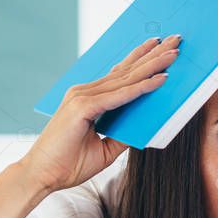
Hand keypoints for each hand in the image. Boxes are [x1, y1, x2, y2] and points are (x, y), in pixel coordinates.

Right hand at [19, 34, 180, 192]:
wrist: (41, 176)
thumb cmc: (67, 164)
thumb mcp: (105, 150)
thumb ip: (122, 136)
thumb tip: (144, 129)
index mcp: (88, 99)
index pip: (120, 75)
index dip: (141, 60)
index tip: (161, 48)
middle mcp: (84, 92)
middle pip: (126, 70)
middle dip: (152, 55)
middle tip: (176, 40)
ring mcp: (82, 97)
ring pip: (126, 78)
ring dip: (153, 65)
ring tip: (175, 52)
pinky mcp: (83, 108)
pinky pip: (120, 96)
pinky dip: (142, 87)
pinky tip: (160, 79)